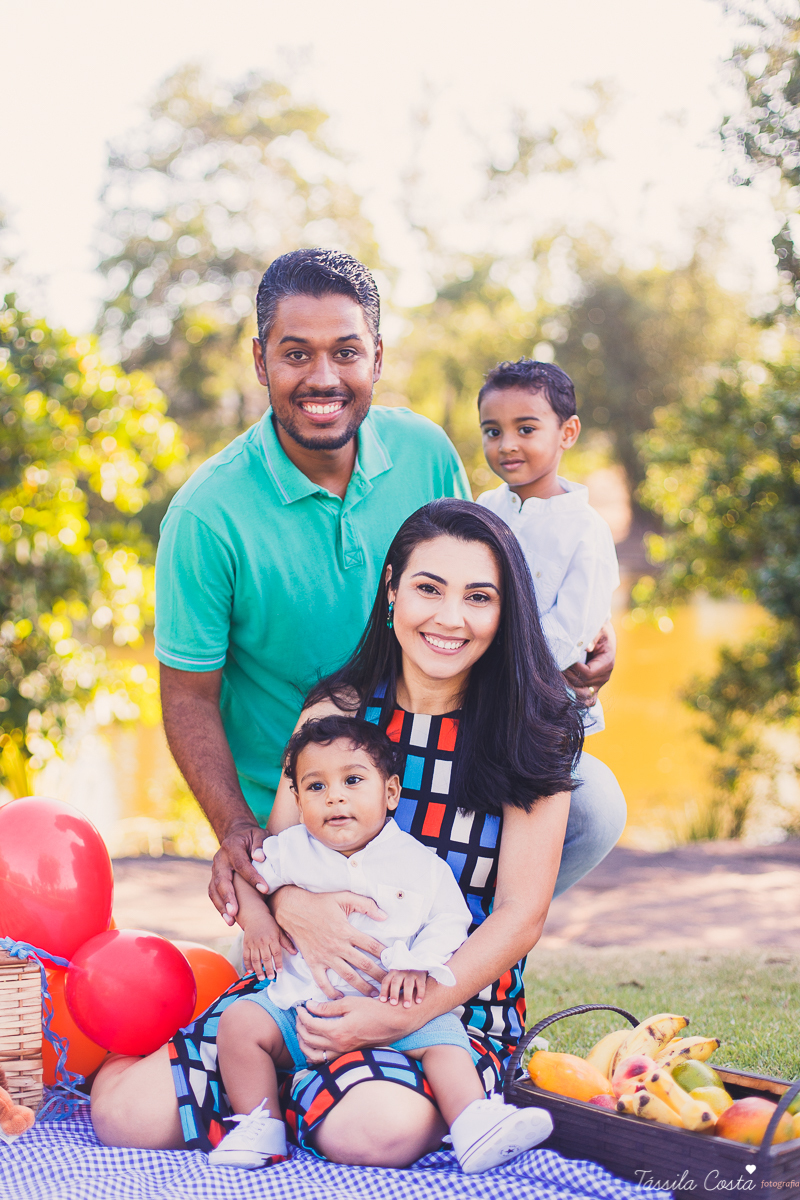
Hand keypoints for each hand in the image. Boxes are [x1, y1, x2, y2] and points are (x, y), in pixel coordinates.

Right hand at [209, 823, 271, 924]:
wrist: (236, 835)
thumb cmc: (252, 837)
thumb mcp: (259, 834)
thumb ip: (260, 843)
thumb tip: (259, 857)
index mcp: (232, 846)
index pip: (241, 864)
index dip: (252, 877)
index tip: (265, 889)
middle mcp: (220, 859)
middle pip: (222, 879)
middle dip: (228, 896)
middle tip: (235, 912)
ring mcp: (215, 869)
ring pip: (214, 889)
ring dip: (222, 905)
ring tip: (231, 920)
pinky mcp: (215, 878)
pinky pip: (214, 894)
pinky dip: (220, 907)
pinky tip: (229, 919)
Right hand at [242, 911, 283, 980]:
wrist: (255, 916)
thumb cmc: (269, 924)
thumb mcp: (279, 931)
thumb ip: (286, 942)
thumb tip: (295, 952)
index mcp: (272, 938)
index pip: (276, 953)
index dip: (278, 963)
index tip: (280, 971)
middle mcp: (262, 941)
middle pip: (266, 958)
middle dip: (268, 969)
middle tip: (271, 977)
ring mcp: (253, 943)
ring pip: (255, 959)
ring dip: (258, 970)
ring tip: (262, 977)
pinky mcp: (246, 944)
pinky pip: (246, 956)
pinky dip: (248, 964)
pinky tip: (250, 971)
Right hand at [268, 888, 386, 999]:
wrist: (293, 910)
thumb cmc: (320, 902)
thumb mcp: (344, 897)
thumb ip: (365, 905)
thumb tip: (384, 916)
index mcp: (346, 930)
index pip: (371, 945)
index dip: (385, 954)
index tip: (394, 962)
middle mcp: (337, 946)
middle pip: (363, 964)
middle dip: (379, 975)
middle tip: (389, 984)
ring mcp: (325, 956)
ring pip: (347, 976)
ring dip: (362, 986)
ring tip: (373, 994)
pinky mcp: (313, 962)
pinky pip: (323, 982)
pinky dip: (331, 992)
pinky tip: (340, 998)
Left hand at [295, 995, 415, 1061]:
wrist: (395, 1023)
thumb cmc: (375, 1010)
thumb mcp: (351, 1003)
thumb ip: (328, 1007)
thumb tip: (310, 1006)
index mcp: (338, 1031)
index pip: (310, 1025)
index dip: (302, 1014)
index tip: (300, 1006)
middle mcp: (338, 1046)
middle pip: (308, 1040)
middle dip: (299, 1026)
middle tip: (299, 1015)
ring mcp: (343, 1053)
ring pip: (313, 1055)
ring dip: (303, 1043)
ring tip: (302, 1030)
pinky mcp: (347, 1056)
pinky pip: (324, 1060)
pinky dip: (314, 1054)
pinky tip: (313, 1045)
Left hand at [380, 969, 426, 1007]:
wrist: (418, 965)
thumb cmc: (403, 979)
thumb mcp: (395, 980)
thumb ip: (389, 989)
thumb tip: (379, 1002)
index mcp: (392, 973)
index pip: (386, 981)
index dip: (384, 991)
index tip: (382, 1001)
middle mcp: (401, 972)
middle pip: (396, 982)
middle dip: (394, 993)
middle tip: (393, 1004)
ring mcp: (411, 973)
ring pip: (408, 984)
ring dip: (407, 995)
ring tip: (406, 1006)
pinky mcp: (421, 976)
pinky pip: (421, 984)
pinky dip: (420, 993)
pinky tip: (418, 1001)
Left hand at [563, 621, 615, 706]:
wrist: (603, 635)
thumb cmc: (599, 631)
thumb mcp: (598, 629)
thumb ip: (593, 638)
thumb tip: (587, 647)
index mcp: (607, 663)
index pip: (587, 674)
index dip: (572, 669)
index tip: (561, 660)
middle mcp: (604, 677)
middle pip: (582, 686)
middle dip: (566, 678)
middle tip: (553, 668)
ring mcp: (599, 684)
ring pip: (583, 695)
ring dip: (568, 689)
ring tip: (555, 678)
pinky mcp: (593, 687)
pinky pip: (587, 700)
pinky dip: (576, 698)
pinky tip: (563, 691)